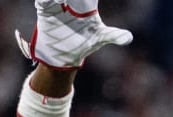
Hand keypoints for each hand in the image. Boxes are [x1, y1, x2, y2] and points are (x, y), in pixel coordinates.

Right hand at [15, 0, 131, 68]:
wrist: (64, 56)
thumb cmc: (83, 43)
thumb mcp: (100, 38)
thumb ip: (115, 35)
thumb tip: (129, 38)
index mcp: (86, 5)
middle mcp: (72, 2)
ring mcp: (58, 5)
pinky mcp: (46, 11)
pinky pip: (43, 0)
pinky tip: (52, 2)